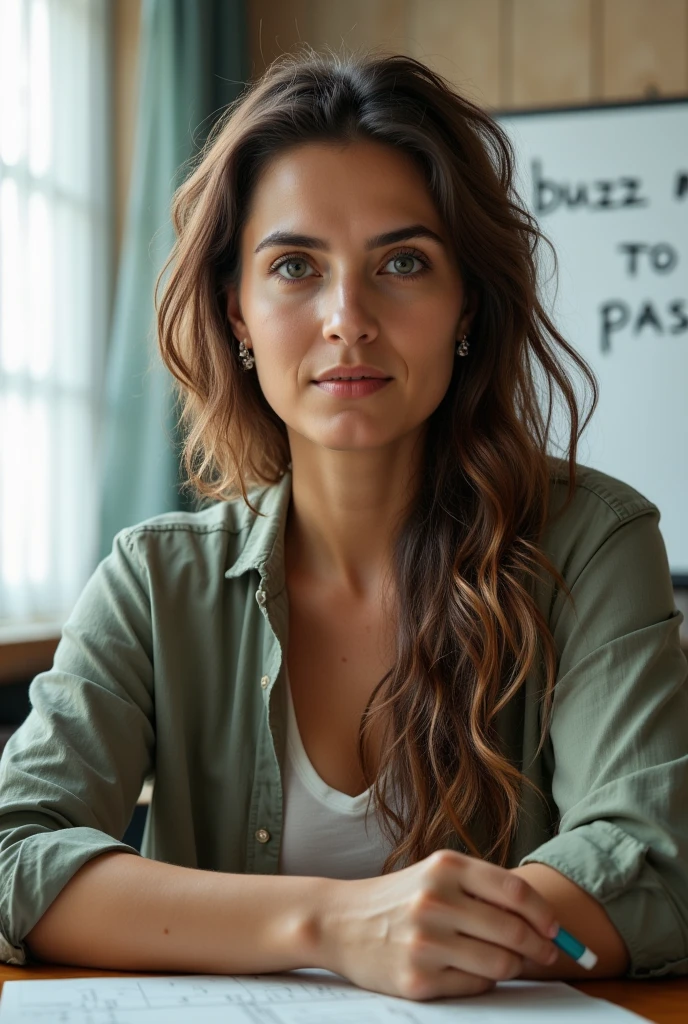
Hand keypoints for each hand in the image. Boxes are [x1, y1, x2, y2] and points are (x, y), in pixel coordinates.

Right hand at [318, 849, 559, 1000]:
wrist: (339, 921)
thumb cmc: (398, 898)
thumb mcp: (435, 874)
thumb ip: (482, 888)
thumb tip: (541, 920)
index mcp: (445, 867)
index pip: (514, 892)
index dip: (544, 914)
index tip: (555, 928)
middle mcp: (435, 901)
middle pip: (513, 931)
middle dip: (539, 946)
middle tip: (548, 953)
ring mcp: (425, 942)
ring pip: (499, 963)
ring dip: (512, 966)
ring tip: (506, 960)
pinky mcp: (417, 979)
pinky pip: (475, 986)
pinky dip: (483, 981)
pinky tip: (470, 970)